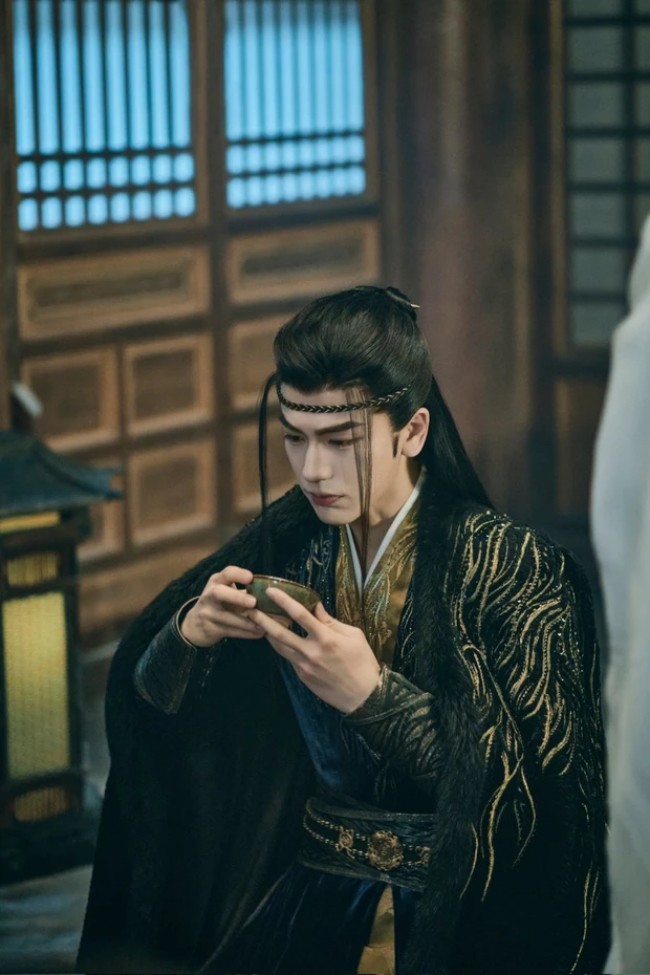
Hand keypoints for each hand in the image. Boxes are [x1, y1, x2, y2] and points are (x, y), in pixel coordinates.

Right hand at [181, 565, 263, 646]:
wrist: (195, 625)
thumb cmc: (219, 604)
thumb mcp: (226, 592)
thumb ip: (244, 591)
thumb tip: (273, 594)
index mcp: (217, 582)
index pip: (226, 573)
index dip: (238, 574)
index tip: (251, 577)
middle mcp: (209, 595)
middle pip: (219, 593)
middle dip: (237, 597)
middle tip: (254, 602)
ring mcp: (207, 612)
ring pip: (227, 617)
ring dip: (246, 622)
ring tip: (263, 625)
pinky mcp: (210, 628)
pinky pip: (230, 631)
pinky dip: (246, 633)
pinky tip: (258, 633)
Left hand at [250, 588, 380, 712]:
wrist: (364, 696)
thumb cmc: (363, 661)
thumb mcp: (354, 635)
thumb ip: (331, 621)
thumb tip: (315, 607)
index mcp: (326, 638)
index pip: (300, 615)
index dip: (284, 601)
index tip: (271, 590)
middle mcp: (311, 651)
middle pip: (280, 633)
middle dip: (263, 619)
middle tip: (249, 609)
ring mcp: (304, 666)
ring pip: (280, 647)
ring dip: (267, 633)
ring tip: (257, 622)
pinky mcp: (302, 677)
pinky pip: (289, 658)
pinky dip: (283, 647)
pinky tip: (278, 639)